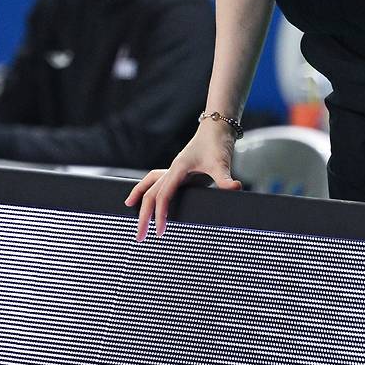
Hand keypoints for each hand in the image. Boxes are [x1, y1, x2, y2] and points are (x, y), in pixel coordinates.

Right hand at [125, 120, 241, 240]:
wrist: (217, 126)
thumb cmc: (217, 142)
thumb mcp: (222, 162)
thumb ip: (225, 179)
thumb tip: (235, 188)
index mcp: (179, 168)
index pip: (164, 195)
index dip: (160, 214)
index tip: (159, 233)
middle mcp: (173, 169)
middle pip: (151, 193)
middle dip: (144, 216)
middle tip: (139, 237)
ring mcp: (175, 169)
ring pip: (150, 182)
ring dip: (139, 195)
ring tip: (129, 206)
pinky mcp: (180, 170)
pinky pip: (159, 181)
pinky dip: (150, 188)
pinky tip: (150, 196)